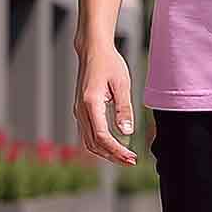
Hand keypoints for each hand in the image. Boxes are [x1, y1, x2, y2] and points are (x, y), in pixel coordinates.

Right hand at [74, 43, 137, 165]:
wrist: (93, 50)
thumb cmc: (109, 63)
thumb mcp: (122, 84)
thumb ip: (124, 109)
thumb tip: (126, 132)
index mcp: (90, 104)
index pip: (102, 136)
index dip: (117, 150)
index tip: (132, 157)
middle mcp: (81, 110)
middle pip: (94, 144)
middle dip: (112, 156)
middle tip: (131, 161)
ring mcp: (79, 111)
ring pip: (89, 142)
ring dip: (106, 152)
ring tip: (124, 157)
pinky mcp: (81, 111)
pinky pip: (89, 134)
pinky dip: (101, 144)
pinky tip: (115, 146)